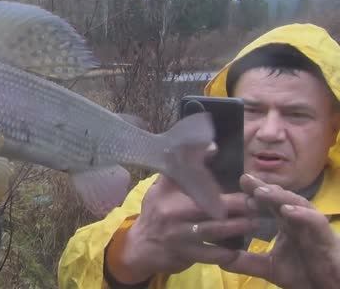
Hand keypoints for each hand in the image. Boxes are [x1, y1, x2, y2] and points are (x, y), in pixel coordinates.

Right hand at [106, 175, 255, 283]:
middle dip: (238, 204)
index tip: (239, 174)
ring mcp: (180, 234)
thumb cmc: (157, 212)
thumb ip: (183, 167)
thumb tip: (212, 145)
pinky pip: (211, 254)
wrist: (142, 246)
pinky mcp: (186, 254)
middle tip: (258, 202)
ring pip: (214, 230)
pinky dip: (226, 253)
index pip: (191, 176)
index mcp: (169, 191)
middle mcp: (173, 211)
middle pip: (210, 205)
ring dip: (237, 227)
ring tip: (254, 223)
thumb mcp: (162, 188)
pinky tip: (239, 251)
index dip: (217, 176)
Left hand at [221, 174, 339, 288]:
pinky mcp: (328, 240)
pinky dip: (302, 215)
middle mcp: (300, 222)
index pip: (269, 204)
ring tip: (261, 192)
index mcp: (287, 224)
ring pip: (299, 205)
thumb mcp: (269, 268)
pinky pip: (316, 223)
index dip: (254, 194)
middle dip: (264, 188)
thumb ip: (246, 262)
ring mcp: (314, 229)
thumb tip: (219, 258)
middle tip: (245, 180)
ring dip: (280, 197)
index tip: (237, 186)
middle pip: (282, 198)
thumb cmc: (305, 275)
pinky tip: (287, 210)